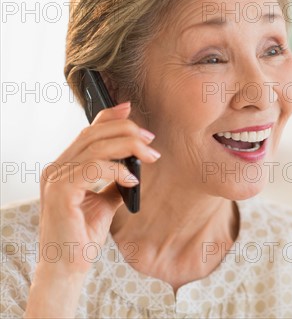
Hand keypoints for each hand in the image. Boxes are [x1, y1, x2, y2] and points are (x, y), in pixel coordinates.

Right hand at [25, 101, 159, 316]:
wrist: (67, 267)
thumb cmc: (82, 236)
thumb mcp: (103, 202)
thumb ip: (113, 181)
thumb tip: (135, 166)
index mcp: (64, 167)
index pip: (87, 131)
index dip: (108, 116)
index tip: (130, 108)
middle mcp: (56, 168)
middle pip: (93, 133)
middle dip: (126, 130)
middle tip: (151, 139)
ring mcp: (56, 179)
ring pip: (95, 146)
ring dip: (128, 147)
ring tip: (150, 156)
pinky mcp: (61, 192)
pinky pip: (92, 168)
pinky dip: (116, 169)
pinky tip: (131, 179)